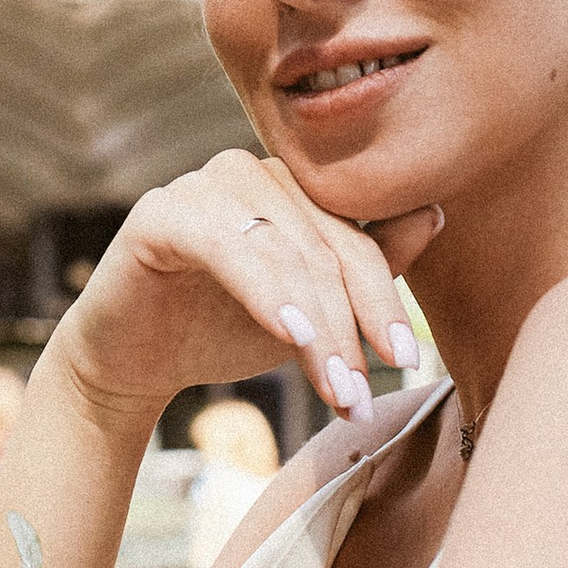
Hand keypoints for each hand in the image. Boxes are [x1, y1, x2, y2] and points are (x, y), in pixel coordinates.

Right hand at [59, 152, 441, 427]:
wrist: (132, 360)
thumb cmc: (222, 329)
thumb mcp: (308, 313)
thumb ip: (366, 266)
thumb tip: (435, 212)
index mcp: (291, 186)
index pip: (355, 240)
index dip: (384, 301)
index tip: (404, 361)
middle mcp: (251, 172)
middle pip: (325, 250)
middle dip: (351, 328)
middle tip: (361, 395)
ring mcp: (203, 184)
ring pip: (285, 257)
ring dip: (317, 329)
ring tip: (334, 390)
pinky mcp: (160, 212)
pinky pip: (228, 251)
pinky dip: (265, 295)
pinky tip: (291, 336)